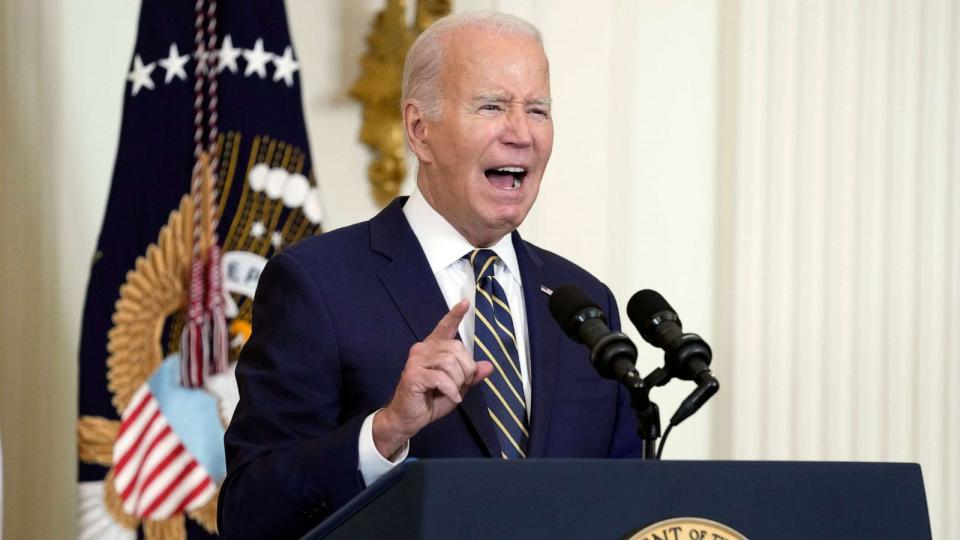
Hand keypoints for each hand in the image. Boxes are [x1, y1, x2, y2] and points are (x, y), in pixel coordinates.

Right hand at [373, 299, 493, 457]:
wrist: (408, 418)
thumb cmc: (430, 401)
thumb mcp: (457, 387)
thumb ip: (471, 376)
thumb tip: (488, 366)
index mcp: (433, 349)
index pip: (445, 327)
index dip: (455, 315)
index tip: (466, 302)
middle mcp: (423, 349)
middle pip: (457, 348)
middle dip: (467, 369)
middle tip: (462, 384)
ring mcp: (416, 361)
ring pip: (450, 362)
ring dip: (459, 381)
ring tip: (455, 391)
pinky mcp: (413, 374)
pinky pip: (442, 378)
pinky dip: (451, 390)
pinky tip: (452, 397)